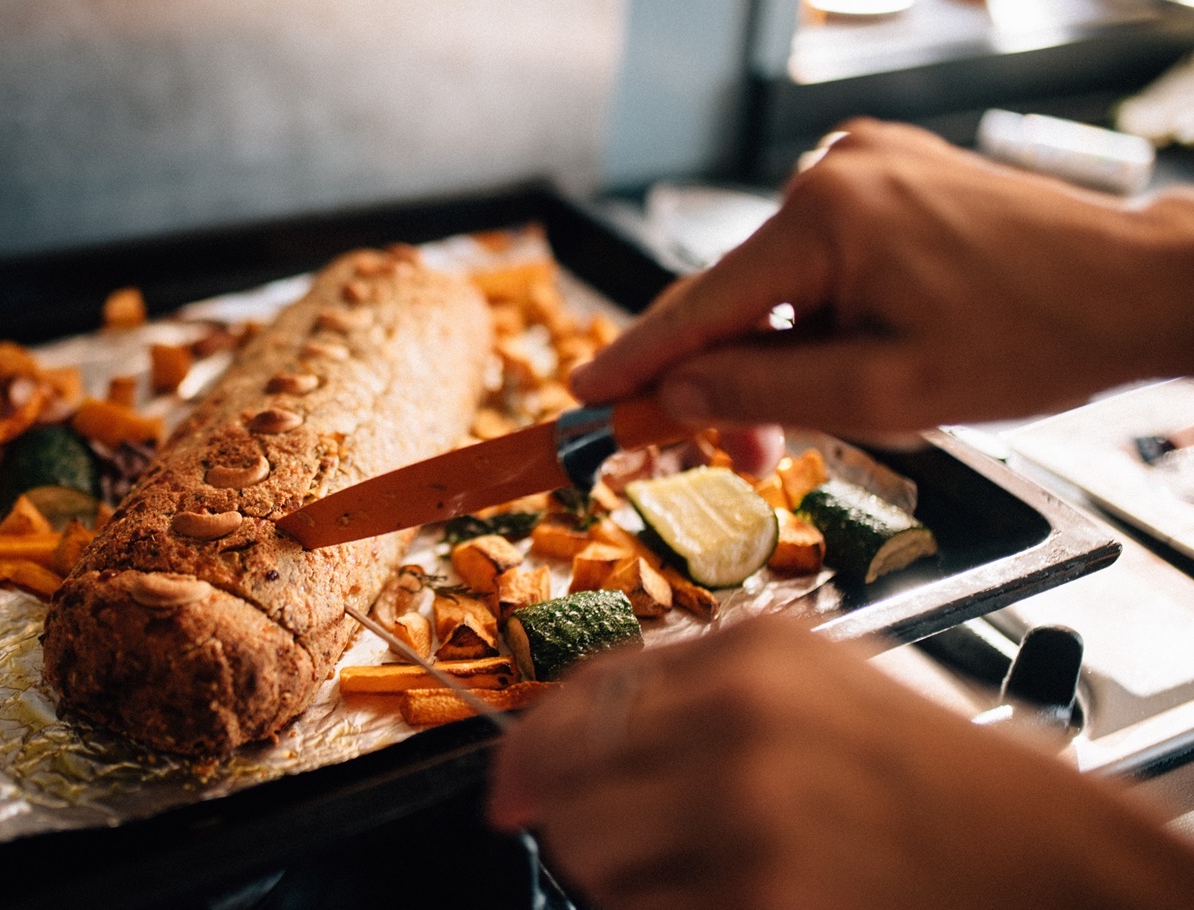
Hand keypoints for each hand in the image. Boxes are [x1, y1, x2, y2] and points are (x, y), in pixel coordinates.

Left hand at [488, 616, 1193, 909]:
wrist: (1047, 856)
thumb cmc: (930, 769)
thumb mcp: (815, 677)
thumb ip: (686, 688)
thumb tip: (556, 738)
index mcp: (748, 654)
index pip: (580, 698)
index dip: (526, 751)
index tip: (509, 787)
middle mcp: (738, 724)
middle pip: (569, 791)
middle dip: (579, 826)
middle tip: (624, 841)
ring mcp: (751, 819)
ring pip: (596, 866)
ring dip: (624, 881)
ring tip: (701, 871)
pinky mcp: (767, 904)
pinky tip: (734, 897)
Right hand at [572, 119, 1193, 434]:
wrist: (1138, 288)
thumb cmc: (1035, 338)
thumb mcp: (888, 394)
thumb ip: (765, 392)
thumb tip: (675, 395)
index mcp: (827, 217)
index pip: (701, 304)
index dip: (637, 359)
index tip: (584, 395)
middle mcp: (835, 174)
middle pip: (736, 292)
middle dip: (720, 375)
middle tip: (721, 451)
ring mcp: (865, 167)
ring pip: (778, 280)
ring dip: (773, 350)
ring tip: (800, 423)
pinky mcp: (889, 176)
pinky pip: (819, 257)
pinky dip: (811, 313)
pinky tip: (835, 361)